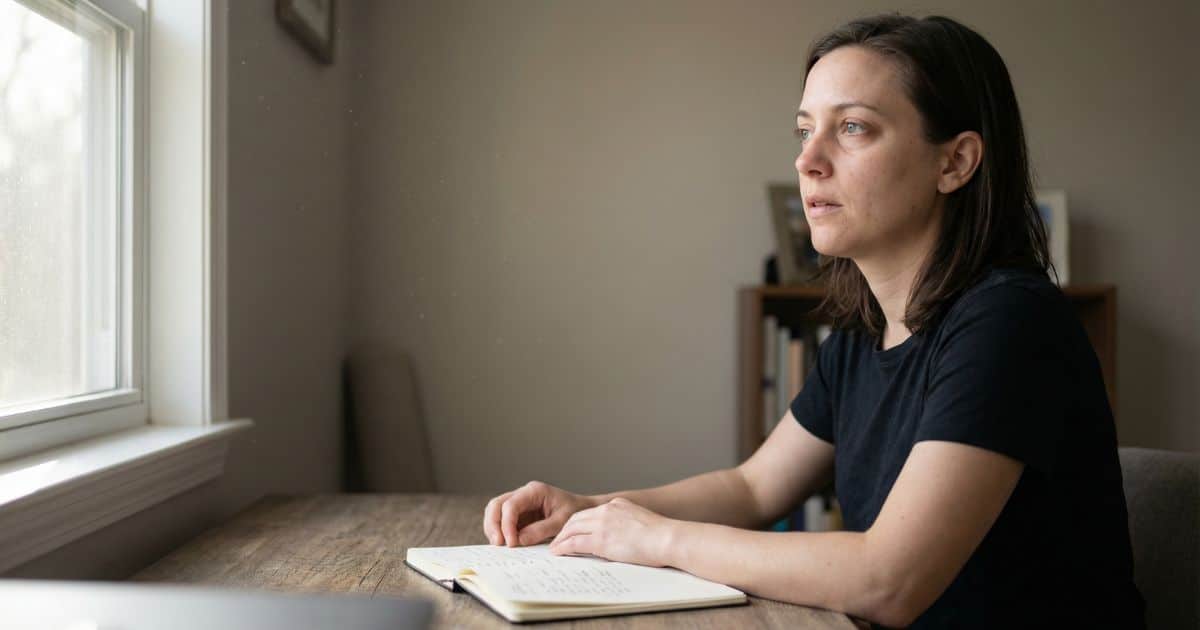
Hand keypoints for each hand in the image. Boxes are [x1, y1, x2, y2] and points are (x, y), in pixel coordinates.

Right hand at [483, 481, 597, 546]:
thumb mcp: (562, 521)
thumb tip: (519, 540)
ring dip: (494, 529)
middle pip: (496, 505)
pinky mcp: (519, 515)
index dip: (507, 524)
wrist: (584, 510)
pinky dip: (500, 533)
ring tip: (500, 546)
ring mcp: (519, 504)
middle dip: (493, 525)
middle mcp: (523, 494)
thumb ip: (541, 530)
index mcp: (534, 491)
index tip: (511, 542)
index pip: (511, 505)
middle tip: (498, 544)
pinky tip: (505, 544)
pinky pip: (502, 522)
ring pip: (495, 512)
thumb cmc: (575, 511)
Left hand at [548, 497, 678, 567]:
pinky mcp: (601, 540)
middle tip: (558, 539)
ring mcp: (602, 524)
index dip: (578, 522)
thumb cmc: (663, 536)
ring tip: (554, 547)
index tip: (572, 530)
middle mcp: (607, 510)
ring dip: (561, 539)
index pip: (590, 512)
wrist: (668, 538)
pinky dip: (563, 547)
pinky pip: (574, 543)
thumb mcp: (641, 523)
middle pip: (577, 518)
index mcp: (618, 505)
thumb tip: (621, 539)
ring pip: (572, 529)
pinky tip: (557, 552)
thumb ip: (627, 525)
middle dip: (566, 529)